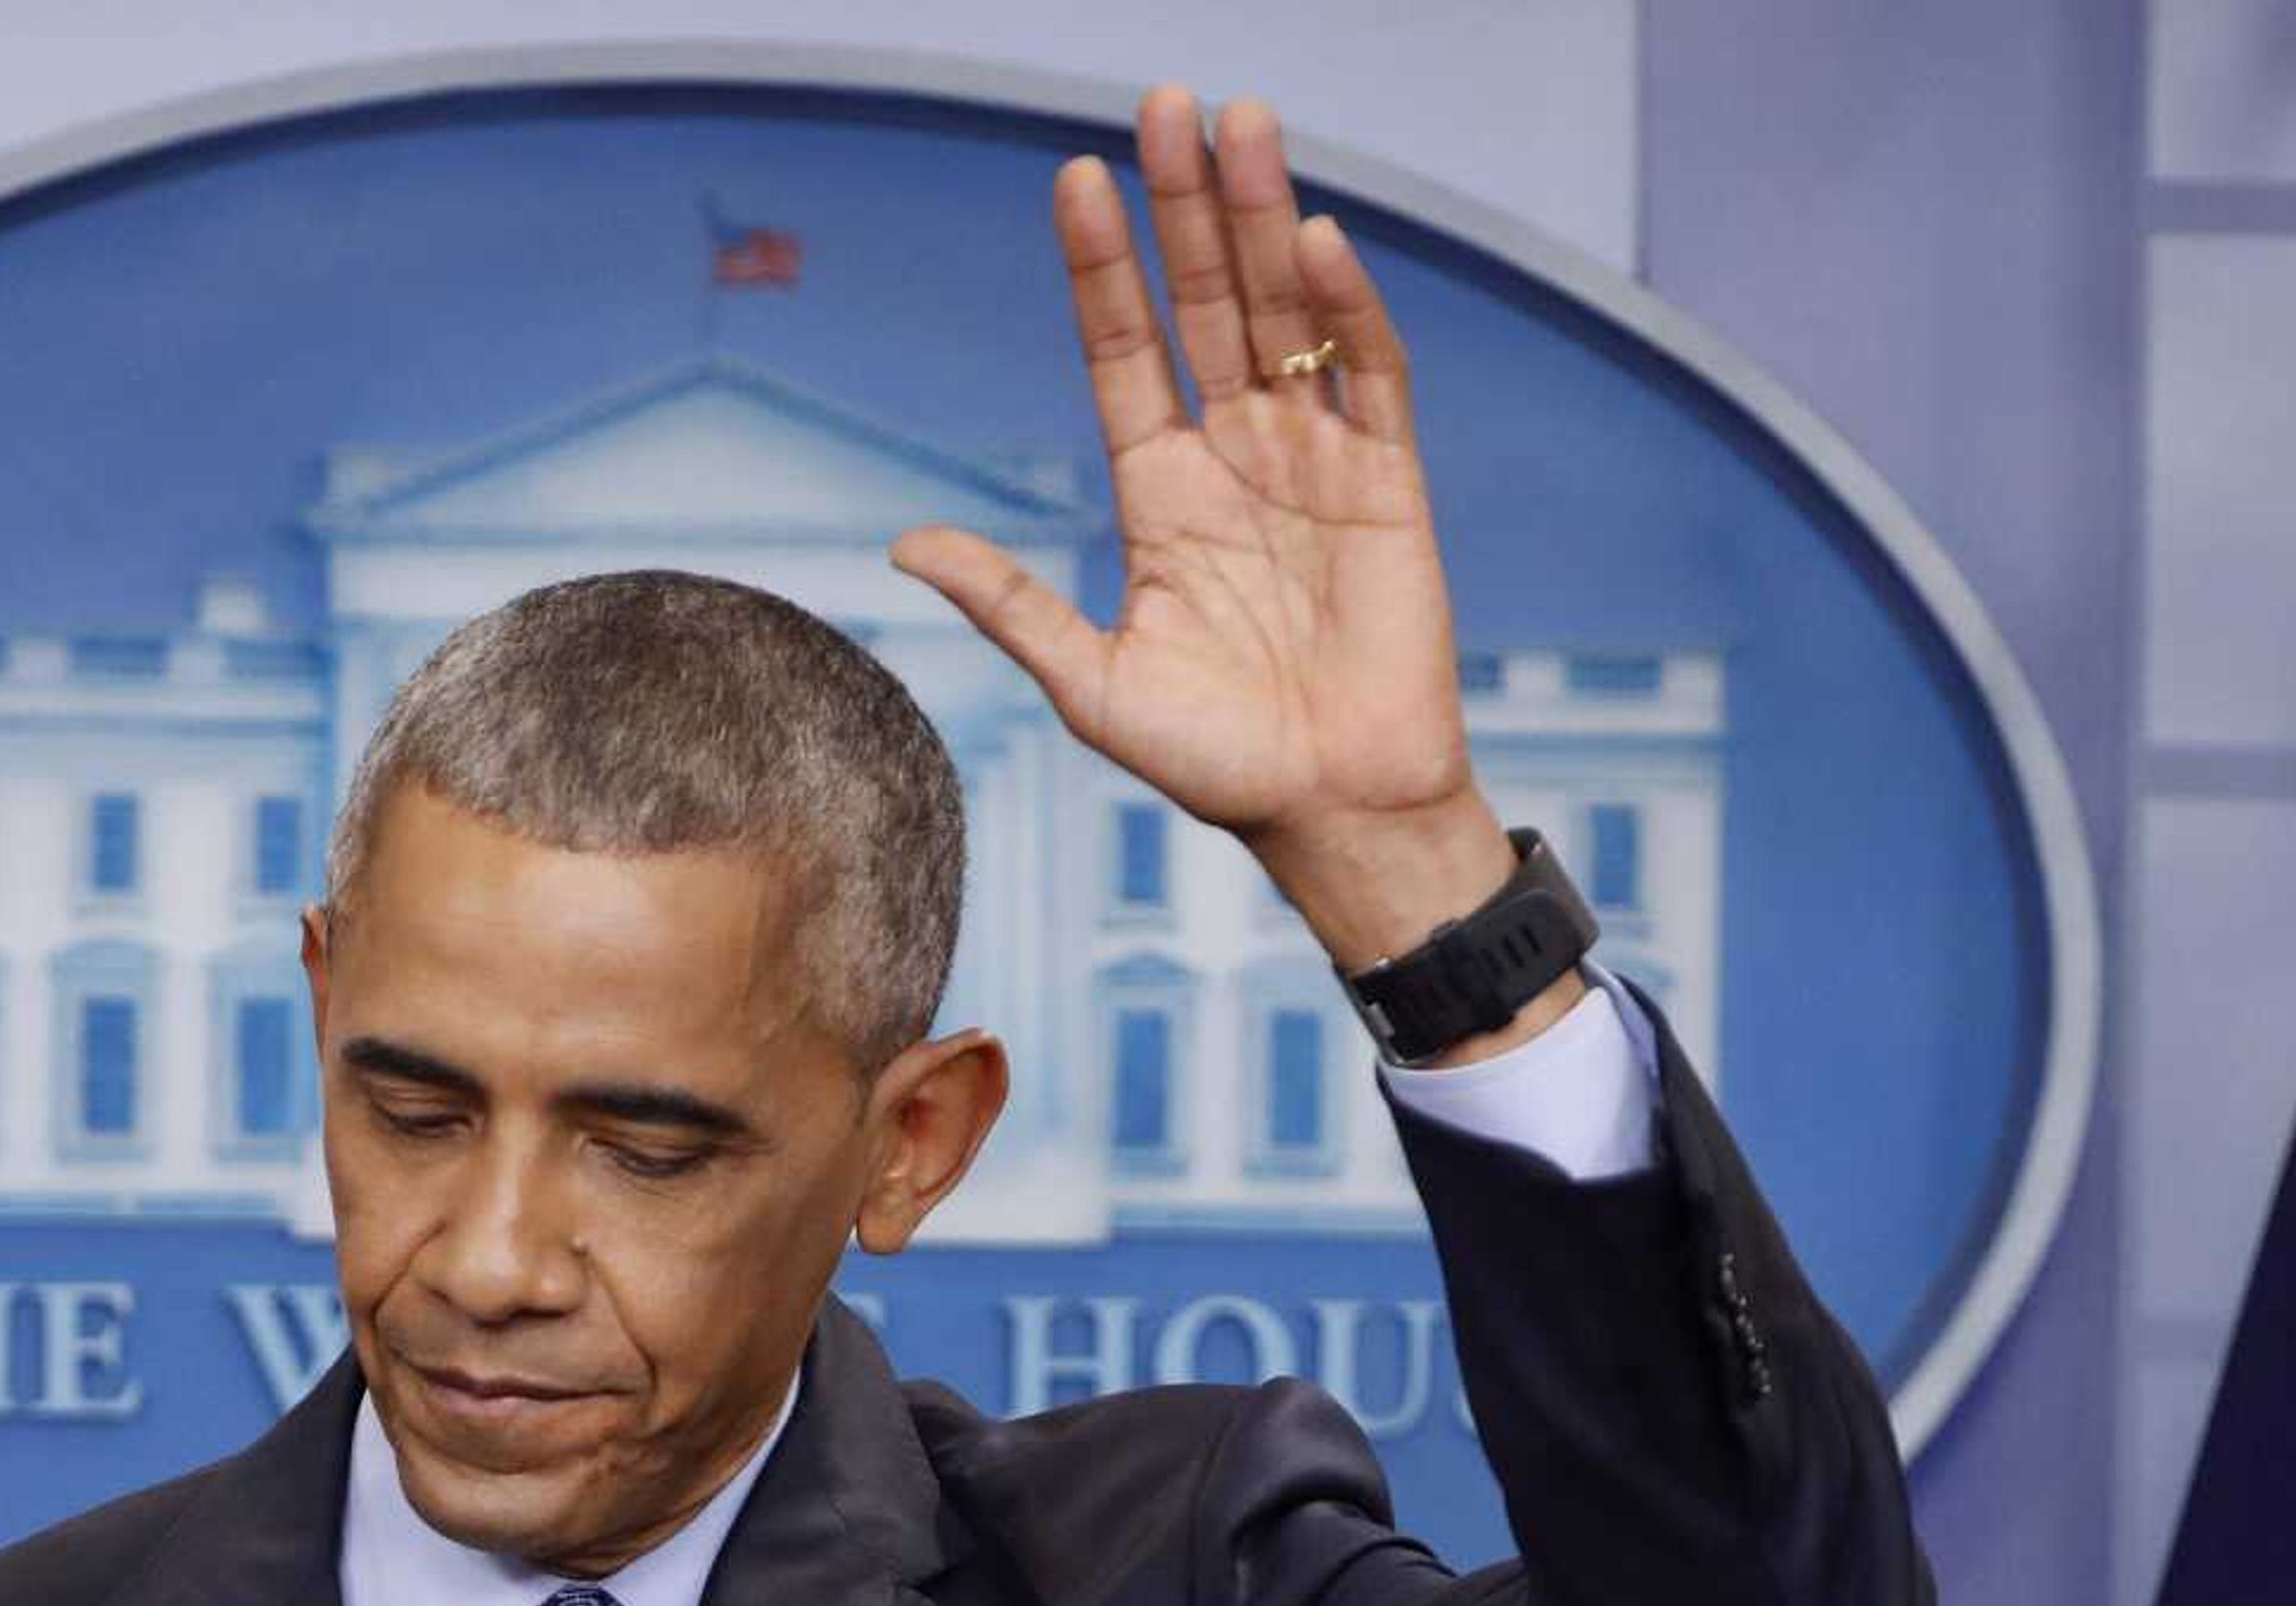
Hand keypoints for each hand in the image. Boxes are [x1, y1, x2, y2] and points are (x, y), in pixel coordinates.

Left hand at [891, 87, 1527, 990]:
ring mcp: (1315, 462)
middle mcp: (1236, 457)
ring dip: (1260, 222)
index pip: (1124, 352)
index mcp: (1160, 493)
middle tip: (1164, 104)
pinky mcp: (1390, 486)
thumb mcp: (1094, 682)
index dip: (1101, 269)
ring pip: (1283, 316)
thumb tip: (905, 546)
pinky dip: (1348, 313)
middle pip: (1204, 304)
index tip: (1073, 182)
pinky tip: (1315, 244)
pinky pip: (1369, 379)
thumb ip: (1012, 604)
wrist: (1332, 812)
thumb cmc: (1216, 763)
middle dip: (1183, 207)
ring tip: (1238, 126)